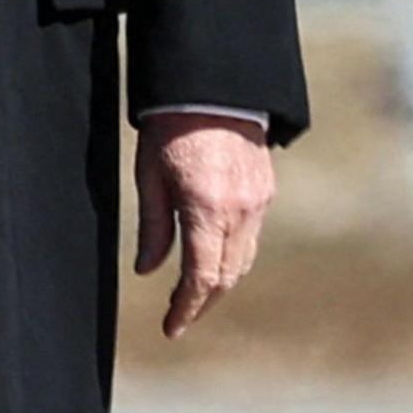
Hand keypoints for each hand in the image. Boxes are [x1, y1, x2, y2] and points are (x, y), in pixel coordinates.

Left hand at [132, 111, 274, 338]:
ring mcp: (258, 201)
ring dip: (220, 282)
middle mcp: (239, 211)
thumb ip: (152, 227)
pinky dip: (233, 255)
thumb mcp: (149, 176)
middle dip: (202, 303)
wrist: (212, 84)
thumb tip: (147, 270)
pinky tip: (213, 257)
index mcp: (206, 209)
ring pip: (243, 260)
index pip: (200, 278)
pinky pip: (251, 236)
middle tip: (179, 317)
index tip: (171, 327)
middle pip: (226, 277)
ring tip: (194, 294)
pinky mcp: (265, 189)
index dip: (186, 309)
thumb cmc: (170, 126)